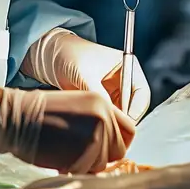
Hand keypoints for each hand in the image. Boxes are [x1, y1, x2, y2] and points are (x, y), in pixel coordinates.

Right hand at [0, 87, 135, 174]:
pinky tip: (58, 160)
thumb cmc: (38, 116)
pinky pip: (88, 173)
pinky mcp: (85, 152)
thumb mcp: (75, 109)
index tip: (105, 149)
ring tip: (64, 153)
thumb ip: (96, 122)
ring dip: (86, 165)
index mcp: (102, 102)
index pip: (129, 129)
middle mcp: (104, 116)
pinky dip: (74, 172)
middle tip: (78, 153)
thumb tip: (110, 146)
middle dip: (102, 157)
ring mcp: (96, 134)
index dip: (118, 142)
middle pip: (120, 150)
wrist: (15, 117)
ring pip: (103, 164)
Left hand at [23, 30, 150, 122]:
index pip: (140, 92)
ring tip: (103, 132)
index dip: (136, 109)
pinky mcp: (100, 101)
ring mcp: (111, 91)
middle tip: (114, 133)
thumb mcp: (84, 74)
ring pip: (120, 114)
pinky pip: (107, 116)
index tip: (125, 123)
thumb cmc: (68, 55)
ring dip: (114, 123)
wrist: (49, 55)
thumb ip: (98, 94)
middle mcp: (122, 80)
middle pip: (133, 106)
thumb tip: (108, 115)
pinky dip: (104, 123)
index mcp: (126, 66)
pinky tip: (95, 129)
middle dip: (125, 120)